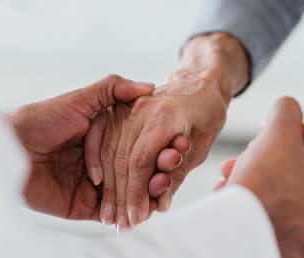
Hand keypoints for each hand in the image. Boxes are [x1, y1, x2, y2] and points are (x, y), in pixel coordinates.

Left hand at [5, 74, 176, 219]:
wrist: (5, 151)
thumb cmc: (37, 120)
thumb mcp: (79, 99)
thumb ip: (112, 90)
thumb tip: (148, 86)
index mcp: (101, 134)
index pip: (138, 142)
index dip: (158, 145)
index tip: (178, 146)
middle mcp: (99, 160)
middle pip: (136, 170)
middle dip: (157, 172)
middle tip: (173, 171)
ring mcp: (92, 185)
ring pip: (128, 192)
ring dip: (147, 193)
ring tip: (163, 192)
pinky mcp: (82, 206)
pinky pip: (111, 212)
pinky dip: (129, 213)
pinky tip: (145, 210)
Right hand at [85, 71, 225, 228]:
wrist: (199, 81)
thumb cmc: (207, 113)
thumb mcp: (202, 146)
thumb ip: (178, 174)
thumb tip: (161, 204)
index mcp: (166, 115)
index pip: (142, 160)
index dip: (137, 192)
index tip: (137, 216)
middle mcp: (142, 108)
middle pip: (122, 158)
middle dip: (122, 196)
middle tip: (124, 222)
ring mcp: (128, 105)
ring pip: (109, 150)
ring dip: (109, 185)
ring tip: (111, 212)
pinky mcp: (118, 106)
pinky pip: (100, 134)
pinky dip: (96, 159)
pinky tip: (98, 182)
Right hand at [217, 98, 303, 257]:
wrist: (243, 224)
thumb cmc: (264, 178)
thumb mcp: (277, 130)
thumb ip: (288, 111)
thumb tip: (289, 107)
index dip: (285, 153)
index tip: (264, 154)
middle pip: (300, 186)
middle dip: (274, 178)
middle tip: (249, 174)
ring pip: (290, 210)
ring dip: (269, 200)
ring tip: (242, 194)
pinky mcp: (299, 254)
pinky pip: (284, 232)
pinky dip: (268, 222)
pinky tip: (250, 213)